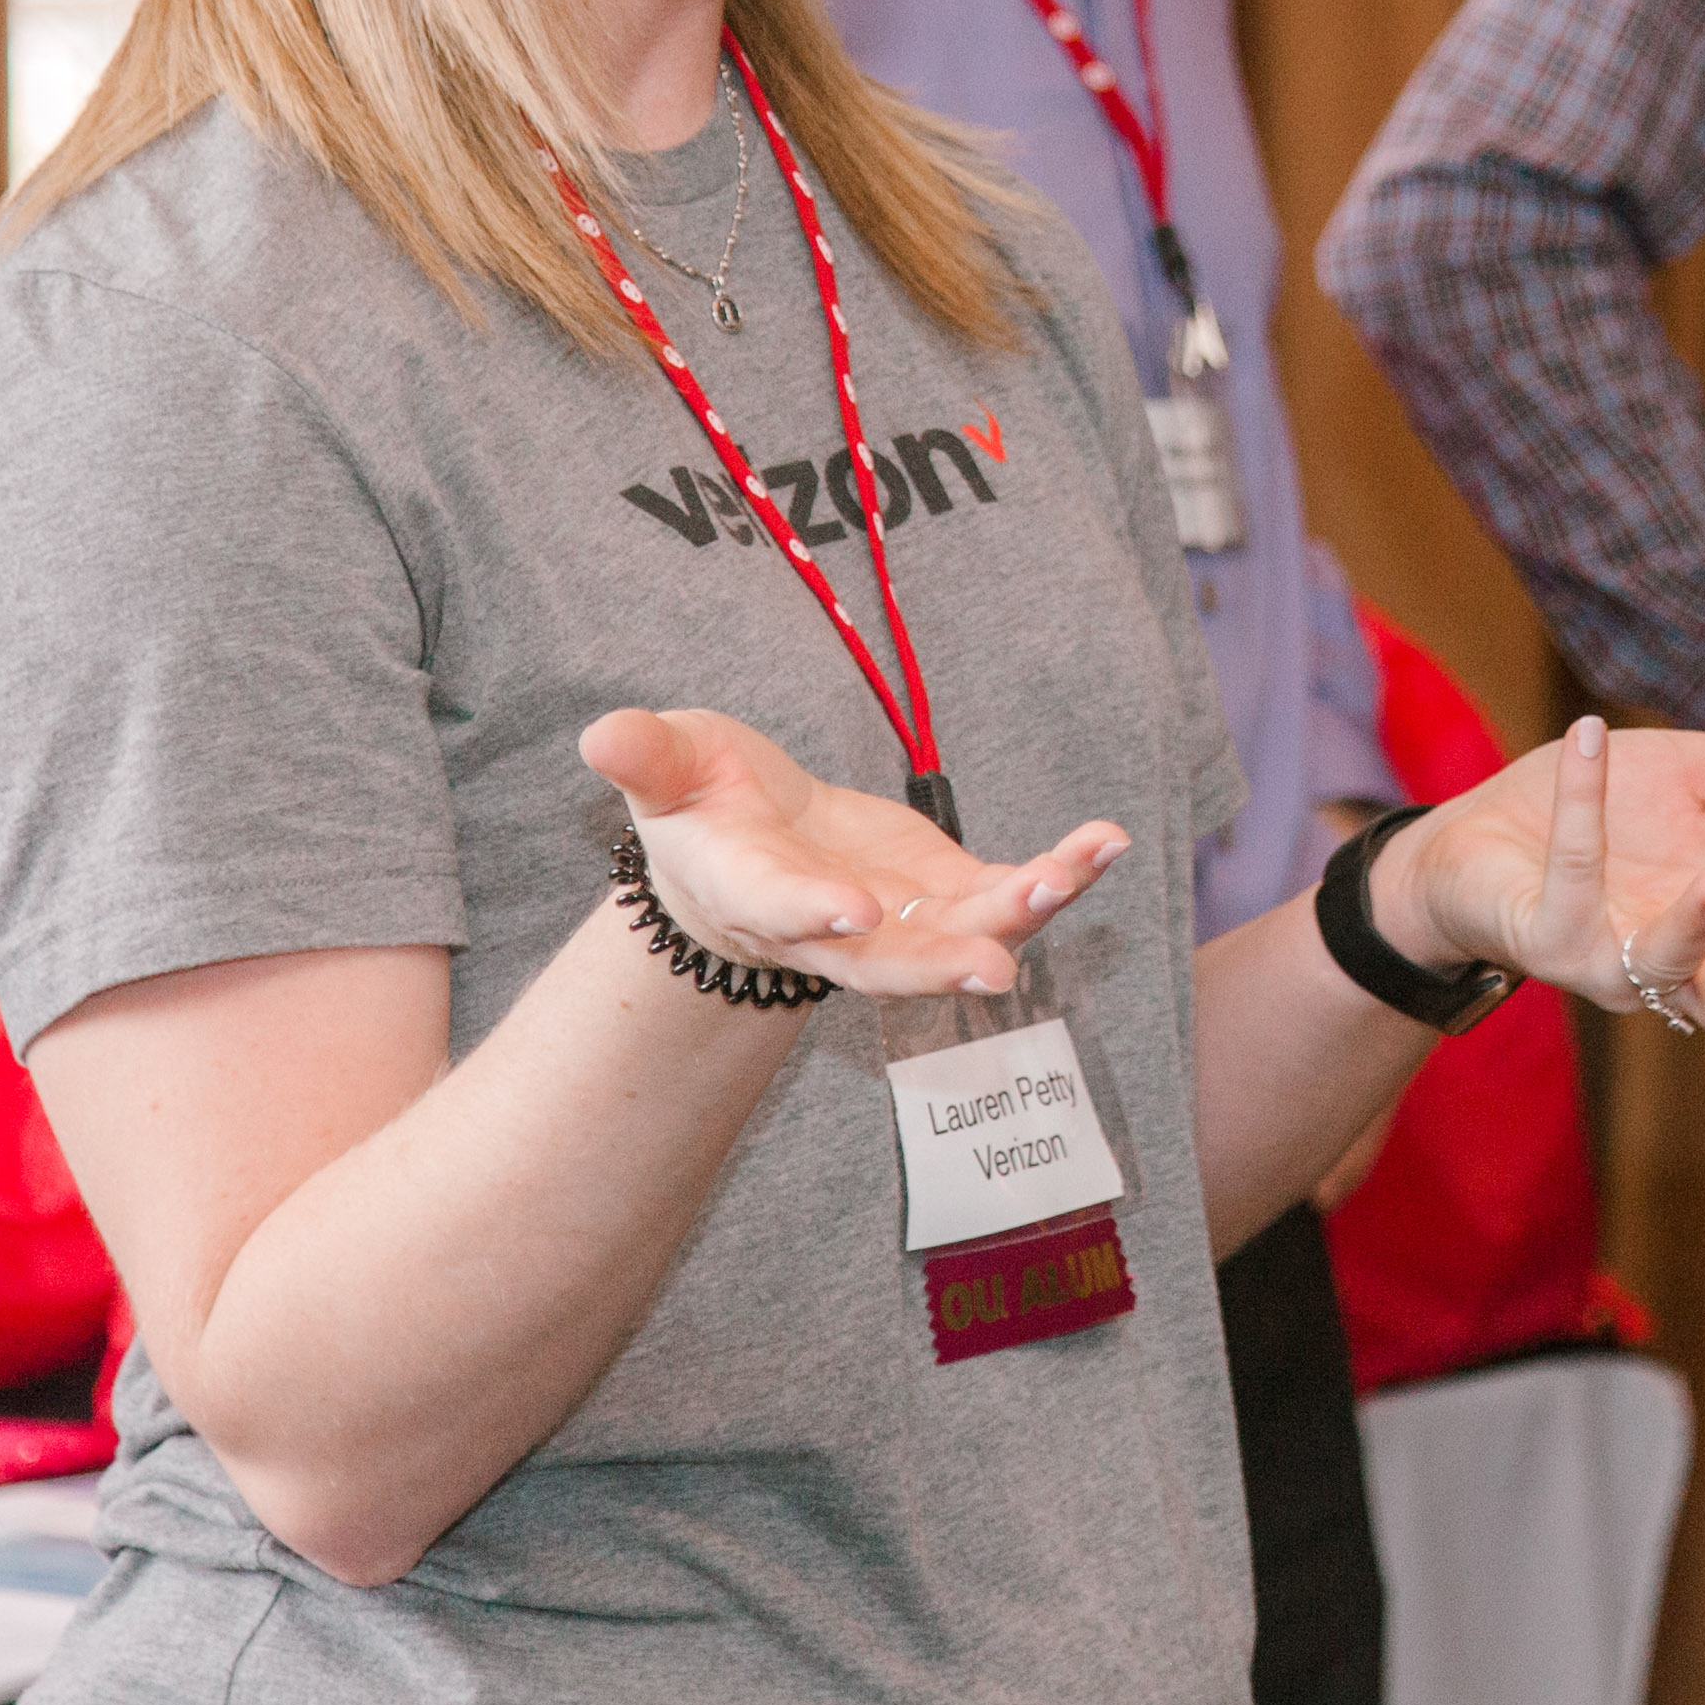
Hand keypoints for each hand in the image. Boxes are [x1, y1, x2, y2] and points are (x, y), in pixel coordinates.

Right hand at [579, 704, 1124, 1000]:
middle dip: (939, 965)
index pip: (782, 912)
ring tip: (1077, 869)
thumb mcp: (666, 767)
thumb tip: (598, 734)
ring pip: (964, 935)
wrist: (752, 846)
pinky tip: (1106, 842)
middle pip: (887, 962)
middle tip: (993, 970)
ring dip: (1023, 911)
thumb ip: (644, 756)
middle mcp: (835, 929)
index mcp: (756, 895)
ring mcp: (900, 920)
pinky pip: (1010, 895)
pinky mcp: (947, 896)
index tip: (855, 908)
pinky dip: (1060, 875)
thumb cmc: (701, 804)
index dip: (815, 913)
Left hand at [1377, 718, 1704, 1140]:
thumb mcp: (1703, 775)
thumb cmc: (1602, 813)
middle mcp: (1672, 955)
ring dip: (1688, 926)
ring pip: (1655, 963)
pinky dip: (1582, 810)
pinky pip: (1573, 874)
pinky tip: (1592, 745)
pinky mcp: (1545, 931)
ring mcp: (1608, 955)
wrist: (1484, 824)